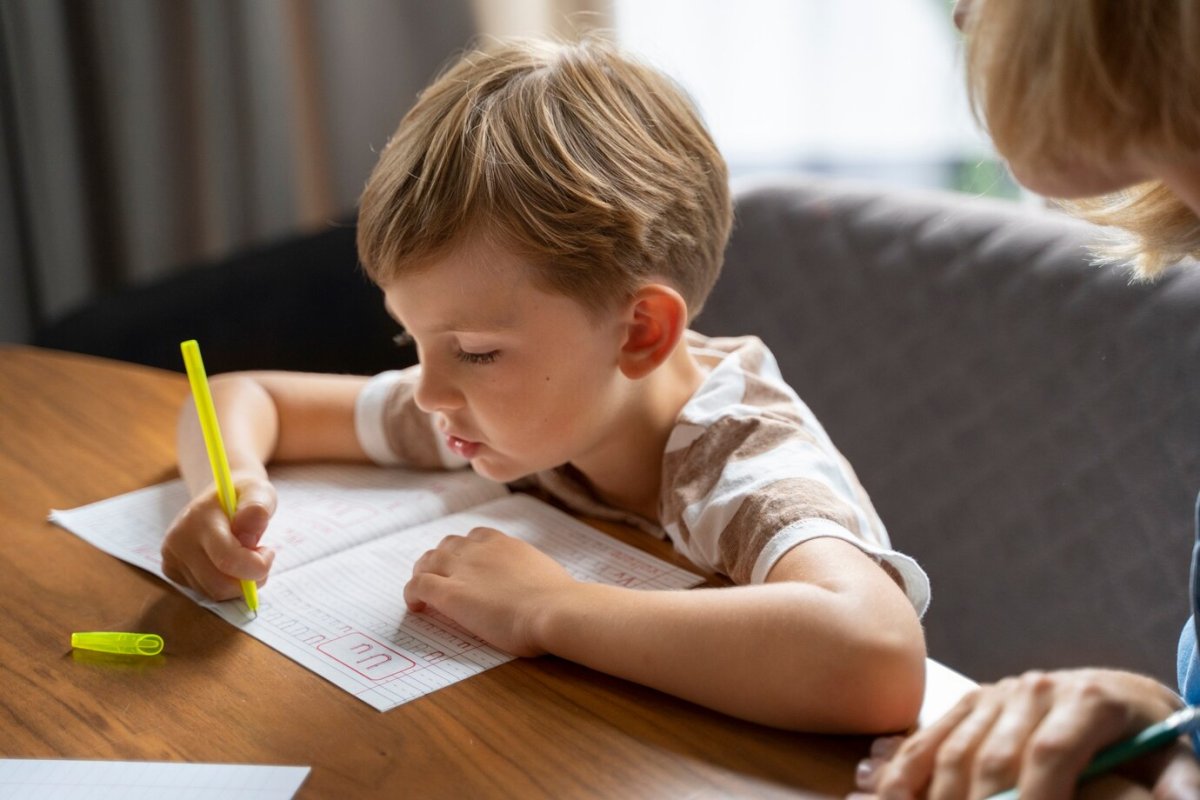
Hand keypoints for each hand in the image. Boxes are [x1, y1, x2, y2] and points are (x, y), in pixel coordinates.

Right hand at [161, 475, 276, 599]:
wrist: (217, 497)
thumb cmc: (242, 495)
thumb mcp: (258, 491)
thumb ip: (257, 508)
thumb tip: (248, 538)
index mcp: (200, 519)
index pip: (227, 560)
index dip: (256, 566)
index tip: (269, 552)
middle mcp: (179, 540)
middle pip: (219, 585)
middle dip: (249, 580)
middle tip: (261, 559)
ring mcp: (171, 557)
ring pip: (212, 593)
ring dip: (237, 584)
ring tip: (244, 557)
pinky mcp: (171, 571)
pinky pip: (204, 593)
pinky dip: (223, 585)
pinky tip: (227, 564)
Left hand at [404, 527, 577, 656]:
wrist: (554, 609)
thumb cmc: (559, 599)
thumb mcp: (545, 574)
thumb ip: (531, 573)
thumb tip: (534, 585)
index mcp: (505, 544)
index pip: (477, 537)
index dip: (467, 550)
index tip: (468, 566)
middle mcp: (479, 550)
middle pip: (449, 544)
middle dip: (442, 559)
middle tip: (442, 578)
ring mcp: (462, 570)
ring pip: (428, 560)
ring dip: (423, 572)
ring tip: (423, 591)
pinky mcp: (449, 594)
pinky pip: (418, 585)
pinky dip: (412, 593)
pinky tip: (417, 608)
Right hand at [852, 668, 1199, 799]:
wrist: (1116, 694)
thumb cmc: (1144, 740)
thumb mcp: (1173, 758)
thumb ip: (1179, 785)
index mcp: (1088, 699)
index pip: (1049, 750)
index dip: (1036, 795)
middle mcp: (1036, 690)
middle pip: (994, 756)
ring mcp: (996, 694)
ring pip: (955, 750)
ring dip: (940, 797)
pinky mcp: (969, 703)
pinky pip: (929, 740)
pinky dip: (906, 774)